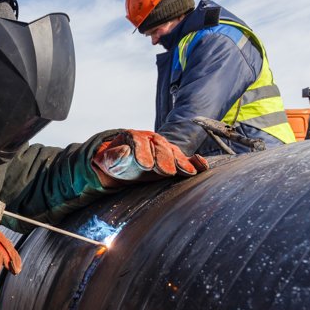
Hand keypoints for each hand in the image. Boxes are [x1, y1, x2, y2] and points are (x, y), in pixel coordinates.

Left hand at [92, 130, 208, 186]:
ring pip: (173, 152)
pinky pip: (186, 158)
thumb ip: (114, 156)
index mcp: (133, 137)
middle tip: (166, 172)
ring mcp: (164, 149)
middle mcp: (151, 140)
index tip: (145, 166)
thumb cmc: (114, 164)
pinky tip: (201, 165)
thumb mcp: (108, 161)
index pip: (139, 142)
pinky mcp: (173, 159)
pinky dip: (195, 162)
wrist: (122, 167)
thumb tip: (124, 151)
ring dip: (181, 162)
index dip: (142, 153)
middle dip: (164, 158)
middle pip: (159, 146)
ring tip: (186, 172)